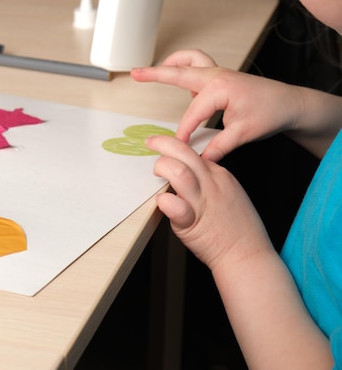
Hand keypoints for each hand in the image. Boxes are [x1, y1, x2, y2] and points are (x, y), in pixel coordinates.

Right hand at [132, 50, 301, 160]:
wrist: (291, 103)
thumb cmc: (271, 113)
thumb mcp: (244, 133)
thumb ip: (218, 147)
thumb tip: (199, 159)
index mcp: (221, 88)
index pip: (192, 113)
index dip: (184, 132)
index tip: (179, 147)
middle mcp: (217, 75)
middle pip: (179, 71)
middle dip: (155, 73)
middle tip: (135, 73)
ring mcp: (218, 73)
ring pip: (189, 60)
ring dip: (170, 62)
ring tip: (151, 70)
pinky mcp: (220, 76)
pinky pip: (197, 65)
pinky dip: (183, 67)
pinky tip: (177, 79)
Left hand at [146, 134, 270, 268]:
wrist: (248, 255)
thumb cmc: (238, 229)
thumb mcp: (230, 194)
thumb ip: (210, 182)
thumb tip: (188, 175)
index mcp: (220, 176)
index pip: (193, 152)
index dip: (175, 147)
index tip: (164, 149)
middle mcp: (211, 184)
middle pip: (184, 153)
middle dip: (163, 144)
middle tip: (151, 143)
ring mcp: (202, 202)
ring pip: (180, 172)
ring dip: (162, 167)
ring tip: (156, 173)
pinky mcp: (192, 223)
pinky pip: (175, 207)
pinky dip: (164, 202)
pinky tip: (161, 202)